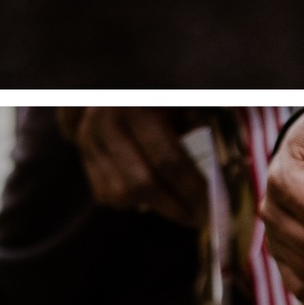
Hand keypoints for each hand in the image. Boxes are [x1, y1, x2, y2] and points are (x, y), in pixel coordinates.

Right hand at [56, 108, 206, 226]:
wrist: (101, 85)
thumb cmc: (152, 94)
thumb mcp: (175, 98)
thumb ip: (195, 121)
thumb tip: (218, 161)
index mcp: (138, 109)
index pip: (168, 160)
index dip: (193, 188)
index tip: (215, 206)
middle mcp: (109, 127)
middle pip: (142, 184)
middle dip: (176, 208)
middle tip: (202, 219)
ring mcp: (91, 145)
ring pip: (122, 195)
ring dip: (155, 207)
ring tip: (181, 209)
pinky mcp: (85, 160)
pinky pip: (108, 196)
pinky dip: (132, 202)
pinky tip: (151, 196)